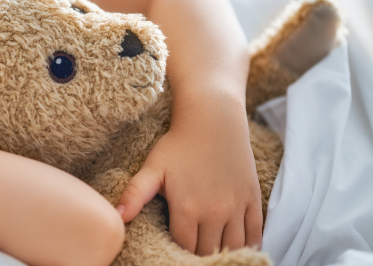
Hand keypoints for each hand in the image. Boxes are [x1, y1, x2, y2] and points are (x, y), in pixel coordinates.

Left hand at [115, 100, 262, 254]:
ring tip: (213, 251)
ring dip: (223, 252)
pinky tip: (239, 247)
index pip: (183, 246)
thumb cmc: (178, 143)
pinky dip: (249, 244)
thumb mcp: (152, 168)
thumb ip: (135, 194)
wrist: (212, 119)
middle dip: (198, 254)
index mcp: (187, 208)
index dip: (177, 251)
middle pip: (207, 251)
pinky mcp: (252, 198)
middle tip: (192, 252)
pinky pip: (255, 232)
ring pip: (233, 246)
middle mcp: (214, 212)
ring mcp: (236, 206)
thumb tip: (116, 217)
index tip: (173, 250)